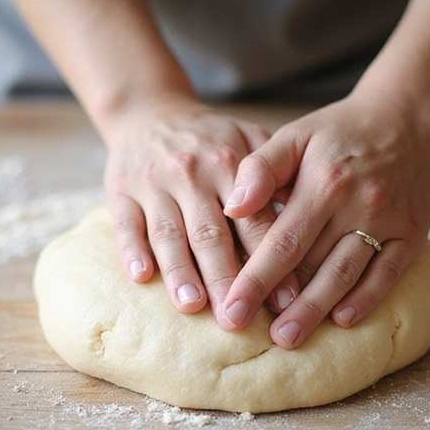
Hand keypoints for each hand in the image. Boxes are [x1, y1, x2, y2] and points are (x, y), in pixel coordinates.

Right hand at [102, 93, 300, 322]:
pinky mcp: (120, 191)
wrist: (151, 111)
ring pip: (168, 233)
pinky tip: (141, 277)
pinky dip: (131, 250)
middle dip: (224, 279)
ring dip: (180, 271)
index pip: (252, 221)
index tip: (284, 300)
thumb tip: (308, 221)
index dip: (268, 261)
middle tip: (236, 319)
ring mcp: (153, 183)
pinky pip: (125, 224)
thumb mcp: (249, 139)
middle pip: (210, 234)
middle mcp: (191, 174)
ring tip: (193, 306)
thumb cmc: (211, 138)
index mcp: (229, 164)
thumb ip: (277, 176)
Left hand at [221, 92, 429, 348]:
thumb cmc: (338, 133)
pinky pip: (388, 273)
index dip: (254, 277)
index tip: (230, 308)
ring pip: (347, 273)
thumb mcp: (295, 136)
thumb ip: (260, 169)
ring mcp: (387, 221)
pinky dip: (367, 299)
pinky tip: (342, 320)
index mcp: (323, 182)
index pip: (281, 240)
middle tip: (247, 332)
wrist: (406, 119)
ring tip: (287, 338)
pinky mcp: (411, 233)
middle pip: (311, 263)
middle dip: (279, 302)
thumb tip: (232, 208)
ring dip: (316, 308)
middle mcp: (356, 204)